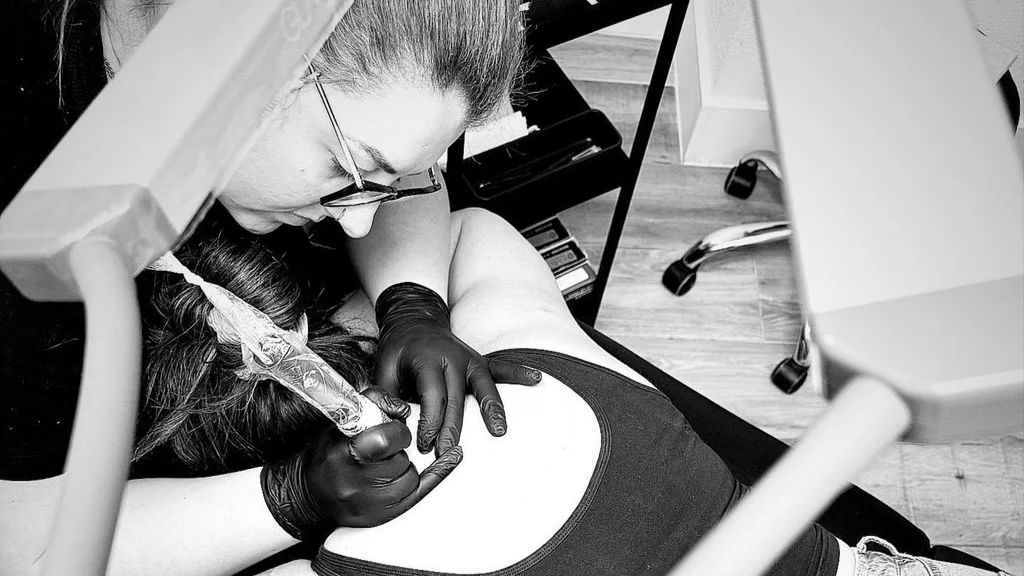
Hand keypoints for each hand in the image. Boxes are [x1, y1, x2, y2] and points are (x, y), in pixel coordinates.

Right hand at [261, 388, 461, 539]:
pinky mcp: (382, 516)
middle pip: (400, 457)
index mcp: (343, 454)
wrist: (308, 494)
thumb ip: (372, 401)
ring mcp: (369, 504)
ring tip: (381, 465)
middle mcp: (355, 483)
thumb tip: (404, 409)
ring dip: (402, 464)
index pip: (385, 438)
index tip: (390, 427)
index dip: (394, 430)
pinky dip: (436, 473)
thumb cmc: (328, 451)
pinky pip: (420, 491)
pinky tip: (452, 457)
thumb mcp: (341, 419)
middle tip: (386, 447)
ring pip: (409, 474)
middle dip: (398, 446)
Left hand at [375, 282, 541, 455]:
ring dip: (491, 408)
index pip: (432, 394)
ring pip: (483, 385)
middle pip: (457, 397)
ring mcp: (469, 357)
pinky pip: (501, 368)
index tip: (424, 444)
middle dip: (453, 428)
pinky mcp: (479, 361)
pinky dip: (518, 373)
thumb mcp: (382, 370)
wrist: (414, 321)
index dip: (429, 421)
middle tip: (448, 453)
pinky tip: (536, 378)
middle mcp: (452, 356)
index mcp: (427, 358)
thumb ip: (387, 396)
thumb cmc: (398, 352)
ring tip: (499, 431)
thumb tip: (398, 420)